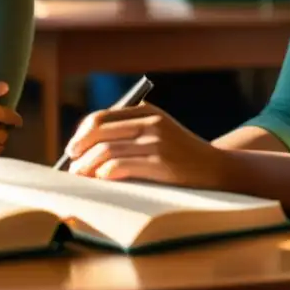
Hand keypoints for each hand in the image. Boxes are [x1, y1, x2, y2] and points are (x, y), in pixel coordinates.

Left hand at [66, 102, 230, 188]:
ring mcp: (156, 141)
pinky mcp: (161, 162)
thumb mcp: (158, 132)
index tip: (73, 149)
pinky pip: (122, 166)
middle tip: (72, 165)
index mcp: (146, 110)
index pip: (101, 117)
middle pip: (99, 132)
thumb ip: (130, 131)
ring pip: (107, 150)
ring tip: (82, 176)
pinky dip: (105, 173)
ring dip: (88, 165)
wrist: (217, 169)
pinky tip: (101, 179)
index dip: (81, 133)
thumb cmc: (181, 155)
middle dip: (80, 149)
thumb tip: (86, 147)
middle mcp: (150, 122)